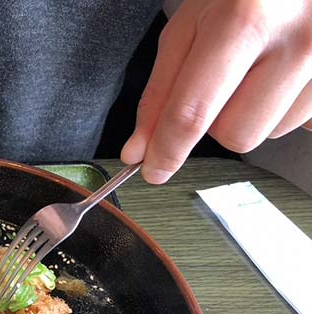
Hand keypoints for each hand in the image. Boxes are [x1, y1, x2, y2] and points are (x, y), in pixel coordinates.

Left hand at [121, 0, 311, 182]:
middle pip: (236, 134)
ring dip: (250, 112)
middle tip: (222, 79)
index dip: (167, 150)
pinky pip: (300, 122)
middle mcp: (297, 42)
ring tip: (258, 66)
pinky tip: (282, 72)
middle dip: (216, 120)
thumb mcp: (190, 25)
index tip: (153, 169)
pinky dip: (283, 106)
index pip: (194, 113)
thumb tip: (141, 148)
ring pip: (268, 132)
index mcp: (246, 21)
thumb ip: (161, 90)